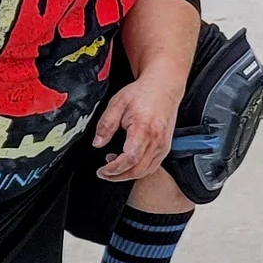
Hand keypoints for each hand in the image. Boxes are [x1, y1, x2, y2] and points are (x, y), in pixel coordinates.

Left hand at [92, 64, 182, 182]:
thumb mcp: (117, 104)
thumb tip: (97, 143)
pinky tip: (128, 162)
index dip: (114, 169)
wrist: (163, 87)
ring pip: (146, 171)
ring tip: (113, 165)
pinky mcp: (165, 147)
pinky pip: (152, 166)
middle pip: (138, 170)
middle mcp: (157, 140)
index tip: (102, 170)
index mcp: (144, 129)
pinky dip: (138, 170)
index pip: (130, 159)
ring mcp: (163, 145)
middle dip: (118, 176)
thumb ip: (106, 125)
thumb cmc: (143, 93)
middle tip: (104, 173)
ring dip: (128, 174)